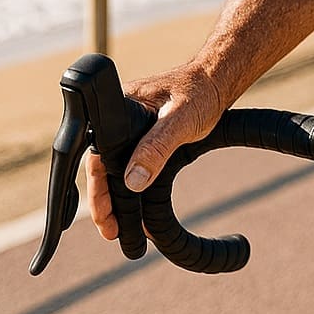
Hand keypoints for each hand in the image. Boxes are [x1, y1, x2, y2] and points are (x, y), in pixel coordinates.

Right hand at [86, 63, 223, 241]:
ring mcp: (131, 129)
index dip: (97, 189)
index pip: (97, 155)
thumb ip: (157, 146)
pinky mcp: (144, 136)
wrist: (217, 80)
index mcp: (118, 108)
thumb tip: (134, 180)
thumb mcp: (181, 120)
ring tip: (120, 229)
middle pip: (102, 167)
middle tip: (111, 232)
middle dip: (104, 202)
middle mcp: (118, 119)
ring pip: (116, 170)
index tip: (102, 216)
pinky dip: (132, 188)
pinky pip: (132, 165)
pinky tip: (138, 211)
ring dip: (117, 199)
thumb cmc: (201, 92)